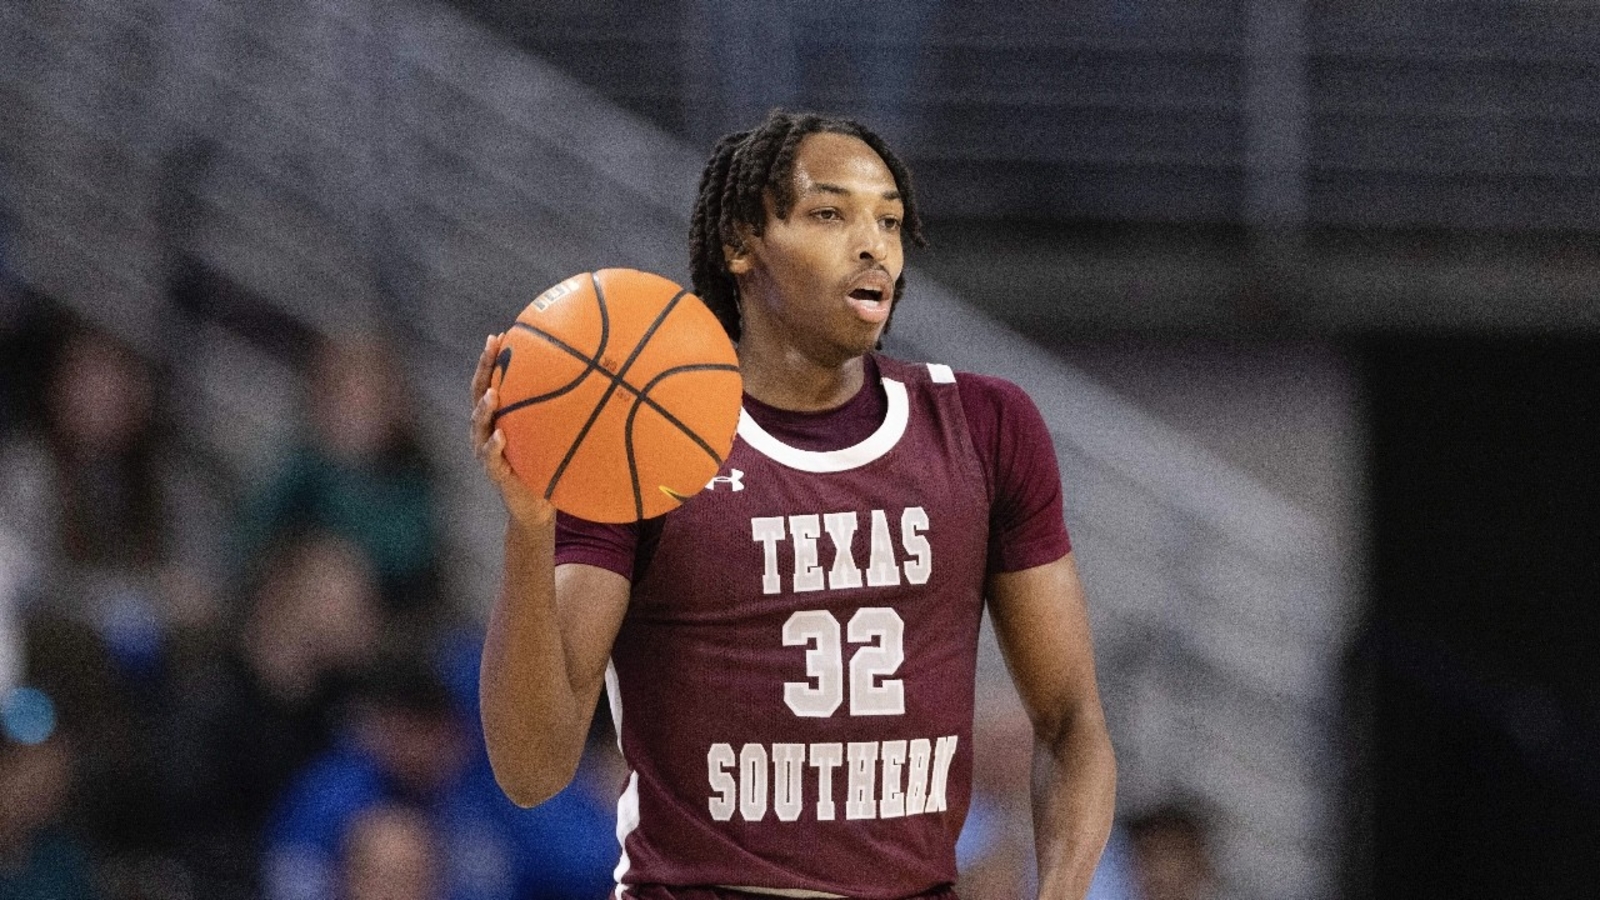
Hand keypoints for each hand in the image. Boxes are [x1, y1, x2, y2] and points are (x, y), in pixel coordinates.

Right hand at [471, 334, 554, 526]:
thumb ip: (562, 413)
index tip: (498, 335)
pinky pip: (491, 457)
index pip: (491, 381)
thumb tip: (595, 385)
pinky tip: (501, 436)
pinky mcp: (494, 472)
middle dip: (484, 369)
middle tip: (492, 347)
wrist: (536, 505)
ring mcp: (486, 450)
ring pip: (479, 424)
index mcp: (499, 416)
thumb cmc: (547, 463)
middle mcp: (486, 429)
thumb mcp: (553, 435)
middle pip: (479, 393)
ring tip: (492, 393)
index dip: (491, 359)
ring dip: (484, 408)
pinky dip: (494, 446)